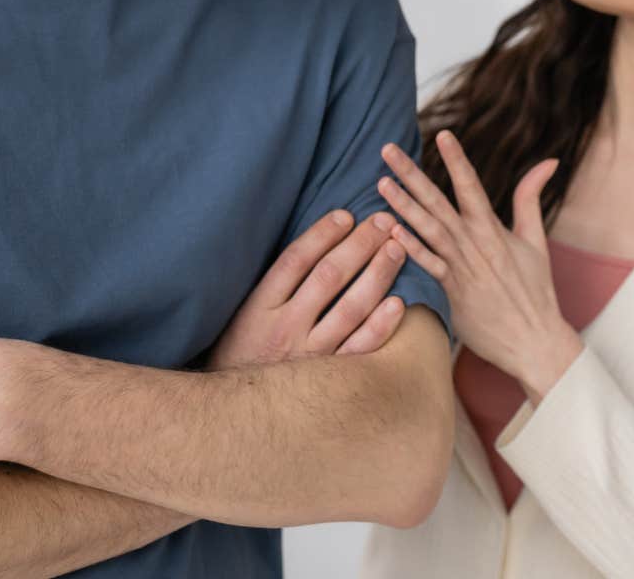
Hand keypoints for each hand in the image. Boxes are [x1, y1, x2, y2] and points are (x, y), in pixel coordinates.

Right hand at [206, 208, 409, 370]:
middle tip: (384, 221)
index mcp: (259, 309)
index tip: (346, 215)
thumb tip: (314, 245)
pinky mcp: (329, 380)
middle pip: (329, 276)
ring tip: (397, 249)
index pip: (295, 261)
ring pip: (351, 307)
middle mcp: (285, 329)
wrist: (234, 418)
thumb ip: (274, 286)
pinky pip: (361, 348)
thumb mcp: (244, 318)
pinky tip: (399, 302)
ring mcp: (309, 356)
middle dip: (360, 244)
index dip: (323, 234)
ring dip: (378, 273)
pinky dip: (381, 325)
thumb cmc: (244, 356)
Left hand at [377, 131, 583, 403]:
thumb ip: (530, 198)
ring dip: (402, 205)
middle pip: (438, 202)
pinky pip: (426, 265)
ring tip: (381, 182)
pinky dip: (409, 247)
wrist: (534, 340)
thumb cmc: (536, 290)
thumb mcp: (536, 239)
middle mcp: (473, 244)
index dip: (456, 160)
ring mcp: (460, 268)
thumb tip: (548, 161)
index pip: (472, 186)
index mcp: (493, 229)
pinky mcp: (451, 291)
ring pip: (427, 230)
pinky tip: (390, 229)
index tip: (442, 134)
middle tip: (387, 149)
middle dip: (411, 174)